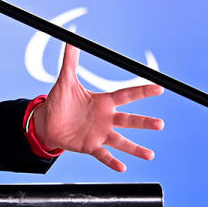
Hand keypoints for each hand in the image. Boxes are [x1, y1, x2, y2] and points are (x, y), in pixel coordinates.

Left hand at [34, 43, 163, 171]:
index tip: (160, 88)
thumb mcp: (66, 80)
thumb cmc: (60, 101)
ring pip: (121, 141)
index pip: (126, 95)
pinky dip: (113, 162)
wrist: (47, 122)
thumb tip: (71, 39)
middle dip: (145, 122)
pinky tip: (123, 168)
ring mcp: (100, 134)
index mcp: (103, 102)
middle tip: (160, 125)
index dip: (142, 91)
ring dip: (136, 149)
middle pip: (129, 120)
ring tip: (150, 155)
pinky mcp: (90, 146)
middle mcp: (106, 118)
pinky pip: (104, 155)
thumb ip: (71, 60)